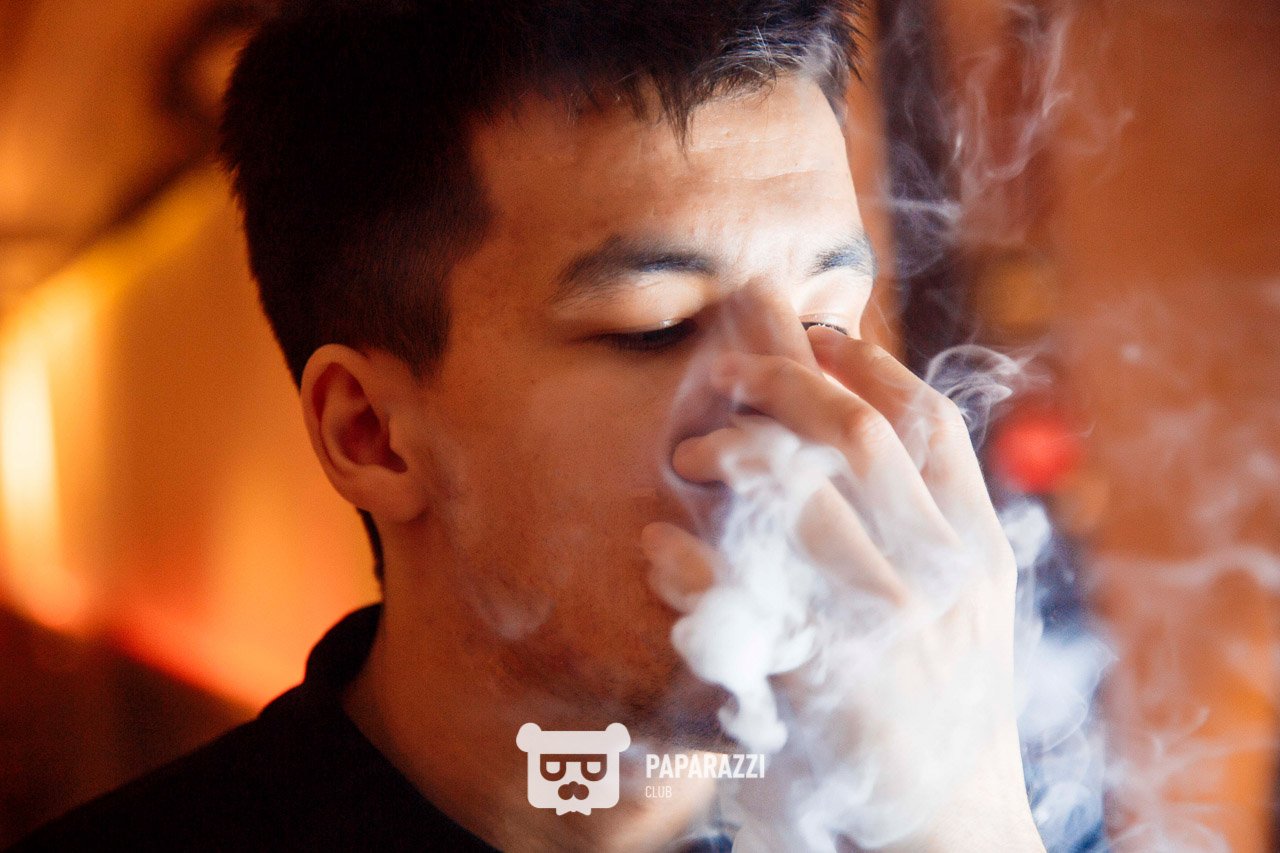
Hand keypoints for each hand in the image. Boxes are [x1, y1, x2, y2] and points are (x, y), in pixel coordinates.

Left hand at [642, 326, 1043, 851]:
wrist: (948, 828)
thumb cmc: (944, 702)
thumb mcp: (969, 607)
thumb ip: (933, 518)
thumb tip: (867, 415)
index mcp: (975, 551)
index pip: (929, 421)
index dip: (864, 362)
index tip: (811, 333)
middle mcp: (936, 581)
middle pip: (857, 432)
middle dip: (782, 381)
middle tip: (728, 372)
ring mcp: (878, 631)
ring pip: (797, 493)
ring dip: (730, 454)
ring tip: (690, 453)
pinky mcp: (813, 682)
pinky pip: (732, 590)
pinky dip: (682, 555)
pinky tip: (658, 545)